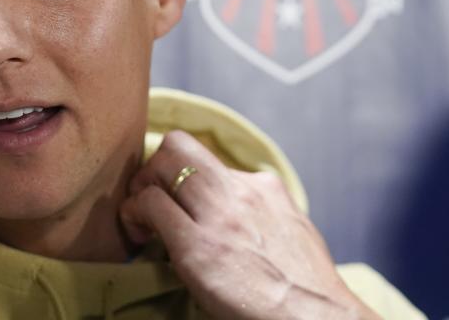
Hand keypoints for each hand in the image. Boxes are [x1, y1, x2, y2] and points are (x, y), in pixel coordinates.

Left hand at [119, 130, 379, 319]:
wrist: (315, 319)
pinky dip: (134, 213)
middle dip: (156, 167)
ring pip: (162, 162)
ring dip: (141, 186)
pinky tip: (137, 235)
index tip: (178, 199)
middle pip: (180, 146)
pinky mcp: (197, 244)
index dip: (185, 176)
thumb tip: (245, 219)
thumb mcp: (293, 233)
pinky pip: (150, 204)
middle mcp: (240, 191)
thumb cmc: (306, 289)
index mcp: (265, 188)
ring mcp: (218, 214)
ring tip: (140, 218)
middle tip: (149, 199)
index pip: (209, 160)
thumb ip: (266, 214)